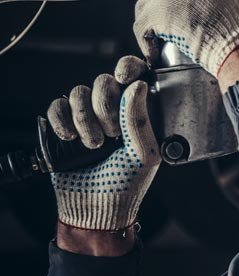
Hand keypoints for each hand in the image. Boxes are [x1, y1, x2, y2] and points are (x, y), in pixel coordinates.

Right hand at [47, 56, 160, 230]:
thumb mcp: (144, 154)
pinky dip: (62, 121)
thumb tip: (137, 85)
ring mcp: (86, 116)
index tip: (124, 77)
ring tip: (94, 145)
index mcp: (136, 112)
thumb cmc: (127, 183)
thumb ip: (140, 120)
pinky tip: (71, 139)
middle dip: (106, 107)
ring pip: (79, 91)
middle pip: (103, 81)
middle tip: (112, 134)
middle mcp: (112, 110)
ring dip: (85, 119)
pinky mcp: (63, 126)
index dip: (128, 67)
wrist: (96, 209)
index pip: (134, 74)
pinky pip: (57, 106)